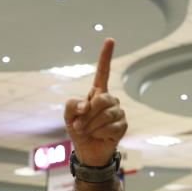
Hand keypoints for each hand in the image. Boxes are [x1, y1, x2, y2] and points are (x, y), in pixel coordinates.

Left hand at [63, 38, 127, 166]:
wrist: (88, 151)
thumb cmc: (79, 131)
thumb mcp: (68, 117)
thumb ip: (72, 106)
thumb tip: (86, 105)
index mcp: (97, 93)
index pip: (103, 72)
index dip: (105, 56)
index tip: (110, 40)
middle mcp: (110, 100)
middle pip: (101, 99)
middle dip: (87, 115)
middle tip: (79, 125)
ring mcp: (118, 112)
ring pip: (105, 114)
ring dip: (91, 126)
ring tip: (88, 132)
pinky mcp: (123, 125)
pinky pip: (111, 127)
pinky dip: (100, 133)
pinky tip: (99, 136)